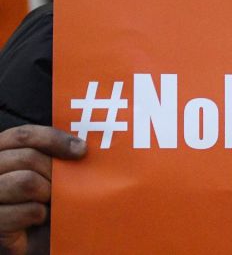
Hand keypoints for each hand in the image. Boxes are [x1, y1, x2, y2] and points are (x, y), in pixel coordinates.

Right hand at [0, 125, 85, 254]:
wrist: (36, 239)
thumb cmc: (43, 201)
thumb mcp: (48, 172)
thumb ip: (55, 155)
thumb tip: (82, 147)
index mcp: (1, 150)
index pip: (24, 135)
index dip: (54, 139)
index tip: (82, 151)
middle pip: (28, 158)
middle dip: (54, 173)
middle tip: (61, 188)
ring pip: (26, 182)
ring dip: (47, 194)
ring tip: (48, 203)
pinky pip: (26, 211)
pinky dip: (40, 215)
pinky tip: (38, 219)